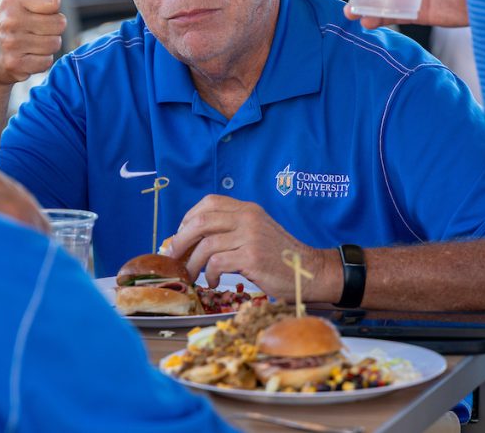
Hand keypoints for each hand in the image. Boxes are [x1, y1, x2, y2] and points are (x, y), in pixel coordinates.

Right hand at [0, 0, 65, 86]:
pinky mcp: (13, 64)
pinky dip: (39, 62)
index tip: (34, 11)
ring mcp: (10, 42)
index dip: (50, 8)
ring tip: (28, 44)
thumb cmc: (11, 21)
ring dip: (45, 46)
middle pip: (59, 23)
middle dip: (50, 29)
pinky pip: (46, 62)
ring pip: (54, 43)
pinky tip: (24, 57)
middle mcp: (9, 17)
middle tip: (31, 31)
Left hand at [165, 195, 339, 301]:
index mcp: (248, 209)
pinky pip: (217, 263)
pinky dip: (208, 274)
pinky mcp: (252, 258)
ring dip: (193, 263)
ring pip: (206, 244)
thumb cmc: (280, 256)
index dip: (189, 217)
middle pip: (201, 221)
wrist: (310, 271)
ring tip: (193, 275)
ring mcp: (250, 237)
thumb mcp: (257, 232)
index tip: (181, 234)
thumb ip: (232, 228)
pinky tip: (212, 281)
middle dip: (181, 239)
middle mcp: (248, 218)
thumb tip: (194, 238)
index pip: (209, 202)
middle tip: (174, 255)